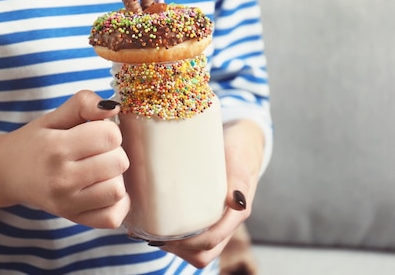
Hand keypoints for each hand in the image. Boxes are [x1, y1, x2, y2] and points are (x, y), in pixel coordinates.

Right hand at [2, 91, 130, 227]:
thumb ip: (83, 103)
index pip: (110, 136)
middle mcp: (61, 179)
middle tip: (97, 151)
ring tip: (99, 170)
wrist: (7, 173)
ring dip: (115, 177)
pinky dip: (116, 204)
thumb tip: (114, 107)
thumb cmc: (36, 142)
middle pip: (118, 162)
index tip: (94, 133)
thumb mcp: (54, 116)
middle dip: (113, 152)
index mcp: (57, 147)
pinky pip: (112, 217)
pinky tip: (103, 189)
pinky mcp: (73, 219)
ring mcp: (67, 203)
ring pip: (117, 190)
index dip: (108, 130)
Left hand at [152, 119, 264, 267]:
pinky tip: (156, 225)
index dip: (188, 244)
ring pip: (198, 251)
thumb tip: (237, 202)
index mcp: (236, 213)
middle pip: (204, 253)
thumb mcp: (237, 160)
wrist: (243, 141)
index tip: (164, 234)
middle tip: (154, 235)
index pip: (212, 241)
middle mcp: (227, 222)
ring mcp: (218, 221)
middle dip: (178, 249)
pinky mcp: (208, 215)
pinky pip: (194, 237)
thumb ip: (238, 180)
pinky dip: (175, 239)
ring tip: (151, 232)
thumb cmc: (238, 150)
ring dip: (175, 247)